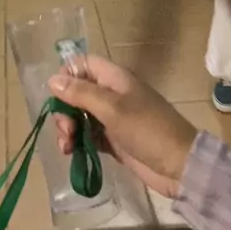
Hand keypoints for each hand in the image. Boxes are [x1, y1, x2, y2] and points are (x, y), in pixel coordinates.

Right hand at [49, 56, 195, 198]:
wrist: (178, 165)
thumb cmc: (147, 129)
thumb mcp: (112, 109)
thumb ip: (82, 93)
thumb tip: (52, 79)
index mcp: (114, 79)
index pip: (83, 64)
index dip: (67, 75)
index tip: (58, 96)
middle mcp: (111, 94)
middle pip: (77, 92)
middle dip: (65, 109)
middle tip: (67, 129)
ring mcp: (112, 118)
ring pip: (80, 116)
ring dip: (69, 128)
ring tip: (67, 147)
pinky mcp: (113, 140)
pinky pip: (88, 136)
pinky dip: (78, 142)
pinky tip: (72, 154)